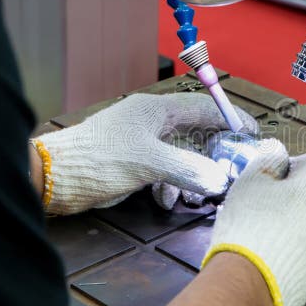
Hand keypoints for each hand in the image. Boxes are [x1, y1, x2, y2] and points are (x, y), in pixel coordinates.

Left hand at [32, 93, 256, 214]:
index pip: (204, 106)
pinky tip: (166, 199)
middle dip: (211, 155)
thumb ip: (188, 169)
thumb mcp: (148, 163)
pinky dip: (170, 185)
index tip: (252, 133)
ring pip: (181, 156)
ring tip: (192, 196)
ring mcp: (141, 143)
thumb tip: (219, 179)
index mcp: (156, 110)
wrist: (53, 178)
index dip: (230, 118)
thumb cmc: (98, 160)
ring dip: (189, 176)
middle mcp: (151, 122)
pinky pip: (164, 171)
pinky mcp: (133, 163)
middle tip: (228, 173)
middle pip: (195, 133)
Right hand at [202, 139, 305, 305]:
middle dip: (290, 195)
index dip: (283, 168)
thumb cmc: (250, 221)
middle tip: (259, 206)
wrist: (251, 281)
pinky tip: (270, 253)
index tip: (262, 181)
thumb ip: (268, 160)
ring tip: (262, 232)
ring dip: (293, 221)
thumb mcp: (251, 180)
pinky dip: (294, 245)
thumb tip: (277, 153)